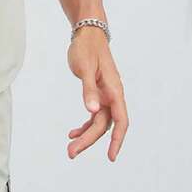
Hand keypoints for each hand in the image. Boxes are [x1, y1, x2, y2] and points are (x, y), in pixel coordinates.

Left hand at [66, 26, 127, 160]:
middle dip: (89, 140)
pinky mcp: (97, 94)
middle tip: (72, 153)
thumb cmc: (87, 49)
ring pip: (99, 122)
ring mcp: (106, 96)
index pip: (120, 120)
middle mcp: (112, 96)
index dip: (117, 140)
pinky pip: (94, 115)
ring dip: (86, 136)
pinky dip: (85, 125)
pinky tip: (73, 132)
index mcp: (114, 90)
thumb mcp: (86, 69)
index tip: (111, 156)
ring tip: (71, 147)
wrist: (87, 35)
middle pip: (105, 125)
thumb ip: (89, 90)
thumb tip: (92, 111)